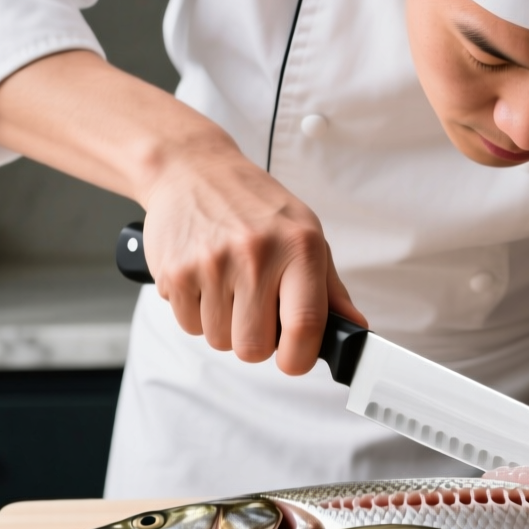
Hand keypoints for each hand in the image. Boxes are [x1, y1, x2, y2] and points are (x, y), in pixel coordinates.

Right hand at [142, 148, 362, 374]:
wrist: (192, 170)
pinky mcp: (174, 272)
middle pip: (254, 347)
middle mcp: (256, 255)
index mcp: (299, 247)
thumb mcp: (306, 235)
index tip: (295, 358)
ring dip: (225, 326)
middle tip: (256, 312)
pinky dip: (198, 313)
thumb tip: (353, 330)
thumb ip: (330, 289)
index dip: (300, 357)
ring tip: (228, 288)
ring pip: (219, 341)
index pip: (305, 324)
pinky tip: (205, 282)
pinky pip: (189, 325)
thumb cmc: (255, 206)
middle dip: (256, 341)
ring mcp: (211, 264)